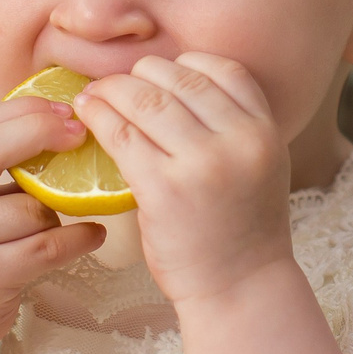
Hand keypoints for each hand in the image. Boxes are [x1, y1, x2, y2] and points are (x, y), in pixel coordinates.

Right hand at [0, 98, 106, 353]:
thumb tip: (57, 121)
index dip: (24, 111)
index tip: (67, 109)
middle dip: (40, 132)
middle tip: (81, 133)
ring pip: (28, 207)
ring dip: (61, 208)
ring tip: (74, 211)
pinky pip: (45, 248)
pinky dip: (77, 239)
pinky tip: (92, 235)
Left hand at [76, 54, 292, 306]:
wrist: (241, 288)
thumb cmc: (242, 228)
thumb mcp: (260, 165)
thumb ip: (232, 126)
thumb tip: (176, 85)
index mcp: (265, 131)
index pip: (224, 70)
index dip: (186, 65)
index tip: (160, 75)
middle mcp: (239, 141)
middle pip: (180, 79)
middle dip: (141, 74)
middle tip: (118, 83)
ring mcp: (202, 165)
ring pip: (146, 100)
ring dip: (112, 90)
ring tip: (94, 95)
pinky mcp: (164, 190)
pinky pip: (122, 135)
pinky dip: (99, 117)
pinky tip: (87, 114)